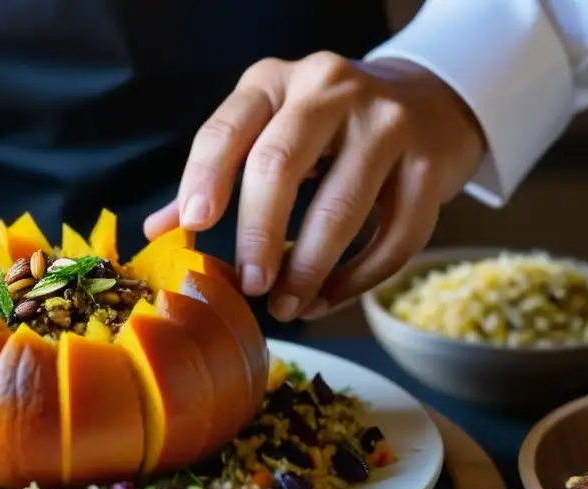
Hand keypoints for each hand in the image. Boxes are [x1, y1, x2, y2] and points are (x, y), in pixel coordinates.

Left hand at [145, 53, 484, 320]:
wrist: (427, 100)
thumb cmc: (327, 127)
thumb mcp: (267, 131)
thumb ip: (217, 176)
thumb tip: (158, 232)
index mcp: (273, 84)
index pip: (226, 129)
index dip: (205, 179)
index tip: (194, 228)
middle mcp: (329, 91)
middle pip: (280, 166)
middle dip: (258, 236)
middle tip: (250, 285)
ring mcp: (386, 123)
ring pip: (341, 208)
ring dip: (308, 269)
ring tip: (288, 306)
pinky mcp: (429, 163)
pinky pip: (395, 235)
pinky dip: (359, 279)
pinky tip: (329, 297)